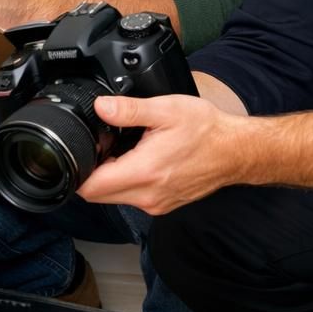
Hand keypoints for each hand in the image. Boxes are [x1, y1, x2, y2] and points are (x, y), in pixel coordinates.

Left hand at [75, 95, 244, 214]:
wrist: (235, 151)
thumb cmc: (206, 131)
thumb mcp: (165, 110)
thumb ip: (129, 109)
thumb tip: (101, 107)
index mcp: (144, 172)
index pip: (91, 188)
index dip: (77, 171)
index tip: (81, 151)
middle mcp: (147, 195)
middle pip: (97, 195)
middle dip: (91, 173)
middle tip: (101, 146)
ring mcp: (155, 203)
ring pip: (114, 197)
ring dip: (109, 177)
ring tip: (122, 150)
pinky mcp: (162, 204)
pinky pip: (132, 197)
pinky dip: (126, 182)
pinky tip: (137, 160)